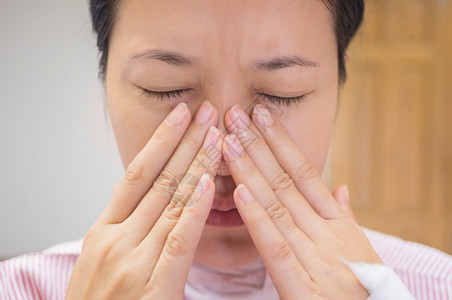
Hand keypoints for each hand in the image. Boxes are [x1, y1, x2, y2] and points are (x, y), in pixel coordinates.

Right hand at [65, 101, 222, 299]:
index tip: (181, 115)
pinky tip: (212, 183)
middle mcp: (116, 239)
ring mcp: (133, 262)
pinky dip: (196, 208)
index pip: (136, 174)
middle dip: (185, 141)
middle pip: (158, 179)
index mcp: (102, 231)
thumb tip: (157, 201)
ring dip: (197, 164)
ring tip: (217, 134)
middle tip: (207, 110)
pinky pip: (180, 239)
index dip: (160, 141)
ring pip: (171, 201)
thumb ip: (128, 229)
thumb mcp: (104, 261)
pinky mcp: (154, 288)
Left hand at [222, 104, 382, 299]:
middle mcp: (326, 233)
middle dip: (258, 145)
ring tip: (228, 141)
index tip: (261, 114)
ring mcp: (315, 258)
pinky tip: (239, 192)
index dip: (281, 142)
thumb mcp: (359, 248)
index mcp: (338, 223)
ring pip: (277, 205)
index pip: (305, 173)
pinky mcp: (301, 288)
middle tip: (234, 113)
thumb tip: (340, 187)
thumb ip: (346, 216)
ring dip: (250, 171)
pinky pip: (275, 247)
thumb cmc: (364, 288)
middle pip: (285, 181)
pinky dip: (257, 218)